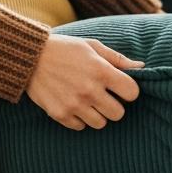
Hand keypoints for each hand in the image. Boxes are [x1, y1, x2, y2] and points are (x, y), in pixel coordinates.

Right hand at [25, 32, 144, 130]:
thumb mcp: (91, 46)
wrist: (29, 57)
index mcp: (100, 70)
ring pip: (101, 123)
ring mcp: (74, 104)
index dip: (128, 91)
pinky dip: (79, 118)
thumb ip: (117, 58)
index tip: (120, 88)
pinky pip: (80, 127)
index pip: (132, 93)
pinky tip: (73, 104)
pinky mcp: (60, 114)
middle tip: (104, 97)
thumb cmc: (65, 49)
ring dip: (97, 114)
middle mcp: (89, 90)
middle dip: (114, 106)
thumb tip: (142, 67)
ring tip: (87, 100)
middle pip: (118, 114)